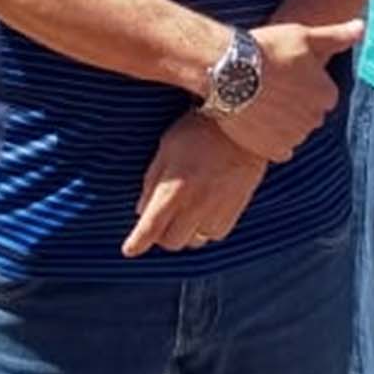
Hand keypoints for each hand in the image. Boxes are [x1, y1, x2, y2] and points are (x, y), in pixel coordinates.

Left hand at [125, 112, 267, 256]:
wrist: (244, 124)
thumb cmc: (200, 130)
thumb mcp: (167, 147)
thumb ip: (152, 180)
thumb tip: (142, 210)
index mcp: (174, 189)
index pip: (151, 227)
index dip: (137, 243)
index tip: (130, 250)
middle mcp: (195, 205)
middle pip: (172, 241)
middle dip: (162, 235)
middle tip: (162, 220)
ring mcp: (217, 209)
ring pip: (195, 241)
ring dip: (185, 232)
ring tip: (184, 215)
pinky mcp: (236, 209)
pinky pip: (216, 234)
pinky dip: (206, 229)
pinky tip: (204, 213)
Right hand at [211, 19, 361, 161]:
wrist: (228, 71)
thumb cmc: (267, 49)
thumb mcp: (304, 35)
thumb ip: (336, 36)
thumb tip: (361, 27)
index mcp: (326, 95)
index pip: (322, 95)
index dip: (304, 84)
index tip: (286, 74)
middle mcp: (315, 119)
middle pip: (308, 114)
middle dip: (295, 104)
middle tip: (271, 86)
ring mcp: (294, 136)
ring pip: (293, 131)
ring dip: (282, 122)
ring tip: (258, 100)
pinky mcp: (272, 150)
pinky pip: (278, 149)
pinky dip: (270, 139)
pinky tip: (256, 121)